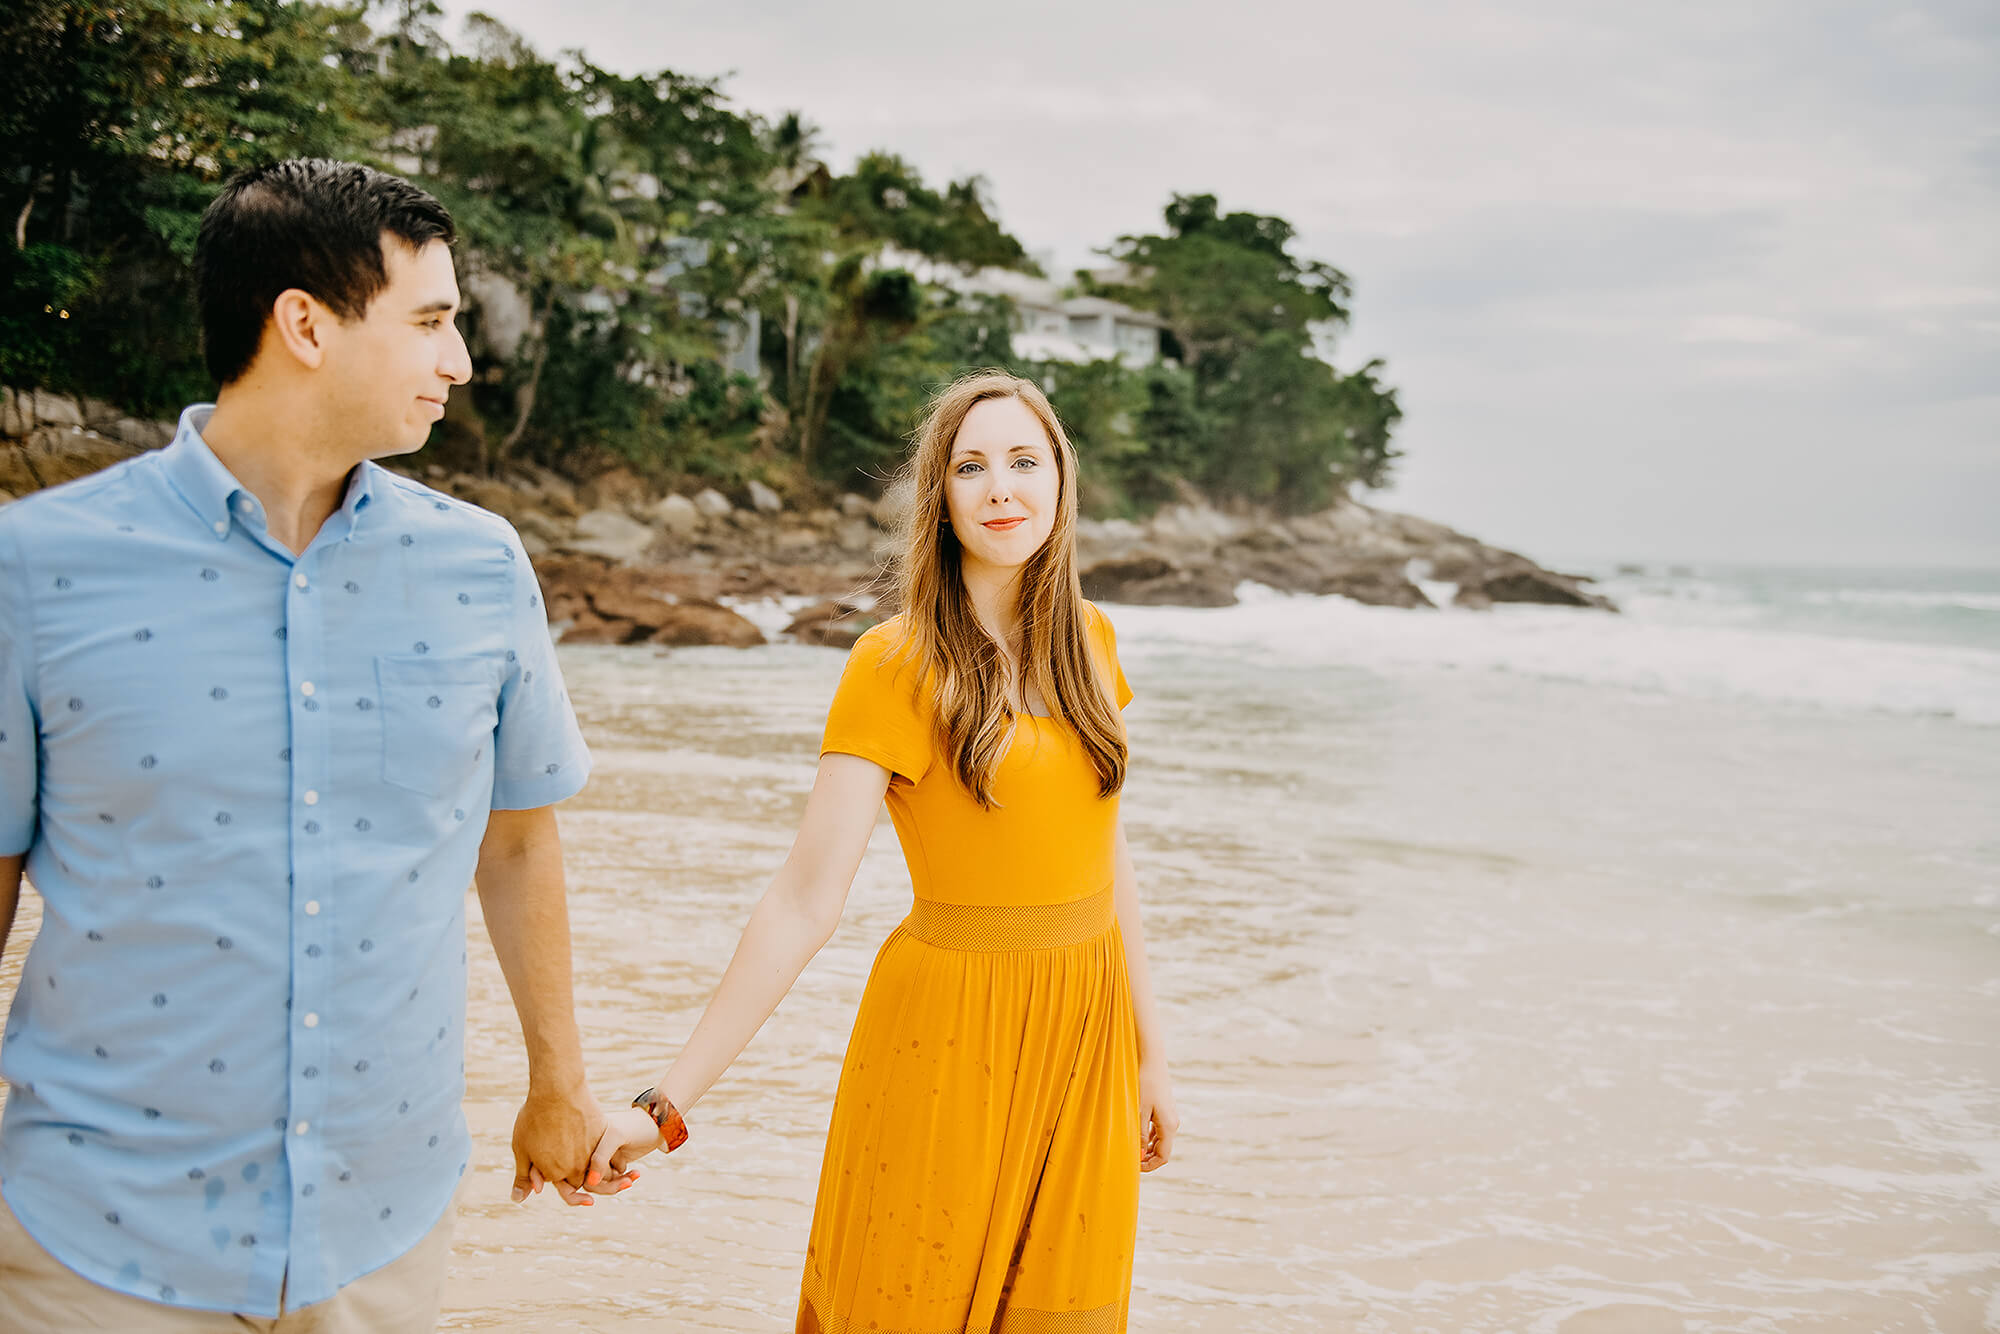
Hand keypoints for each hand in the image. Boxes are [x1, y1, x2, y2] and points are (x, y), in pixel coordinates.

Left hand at [510, 1082, 605, 1205]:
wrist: (558, 1090)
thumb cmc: (535, 1118)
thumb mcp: (521, 1149)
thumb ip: (523, 1177)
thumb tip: (518, 1200)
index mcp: (556, 1173)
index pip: (564, 1189)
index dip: (560, 1179)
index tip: (556, 1165)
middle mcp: (577, 1167)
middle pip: (580, 1180)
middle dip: (574, 1174)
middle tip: (566, 1153)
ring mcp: (593, 1151)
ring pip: (595, 1168)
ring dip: (589, 1164)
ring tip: (576, 1144)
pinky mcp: (604, 1135)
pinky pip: (606, 1150)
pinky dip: (600, 1149)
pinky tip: (587, 1133)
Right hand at [586, 1105, 667, 1189]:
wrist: (656, 1123)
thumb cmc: (634, 1125)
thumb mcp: (615, 1135)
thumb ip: (600, 1157)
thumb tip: (590, 1183)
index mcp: (581, 1140)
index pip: (573, 1171)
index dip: (585, 1184)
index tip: (599, 1192)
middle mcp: (587, 1150)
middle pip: (588, 1180)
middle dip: (607, 1185)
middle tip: (627, 1182)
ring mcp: (599, 1157)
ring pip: (601, 1182)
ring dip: (617, 1183)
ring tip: (633, 1176)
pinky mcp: (611, 1162)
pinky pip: (611, 1180)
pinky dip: (623, 1179)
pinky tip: (636, 1173)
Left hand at [1138, 1061, 1178, 1171]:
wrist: (1151, 1060)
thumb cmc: (1144, 1083)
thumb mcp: (1139, 1110)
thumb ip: (1140, 1133)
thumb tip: (1140, 1154)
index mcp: (1169, 1126)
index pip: (1163, 1156)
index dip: (1150, 1166)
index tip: (1134, 1167)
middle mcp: (1172, 1123)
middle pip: (1162, 1150)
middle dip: (1148, 1158)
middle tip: (1130, 1160)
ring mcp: (1170, 1116)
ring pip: (1160, 1140)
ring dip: (1147, 1148)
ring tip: (1131, 1149)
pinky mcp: (1165, 1109)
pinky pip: (1158, 1130)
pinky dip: (1148, 1137)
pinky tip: (1136, 1135)